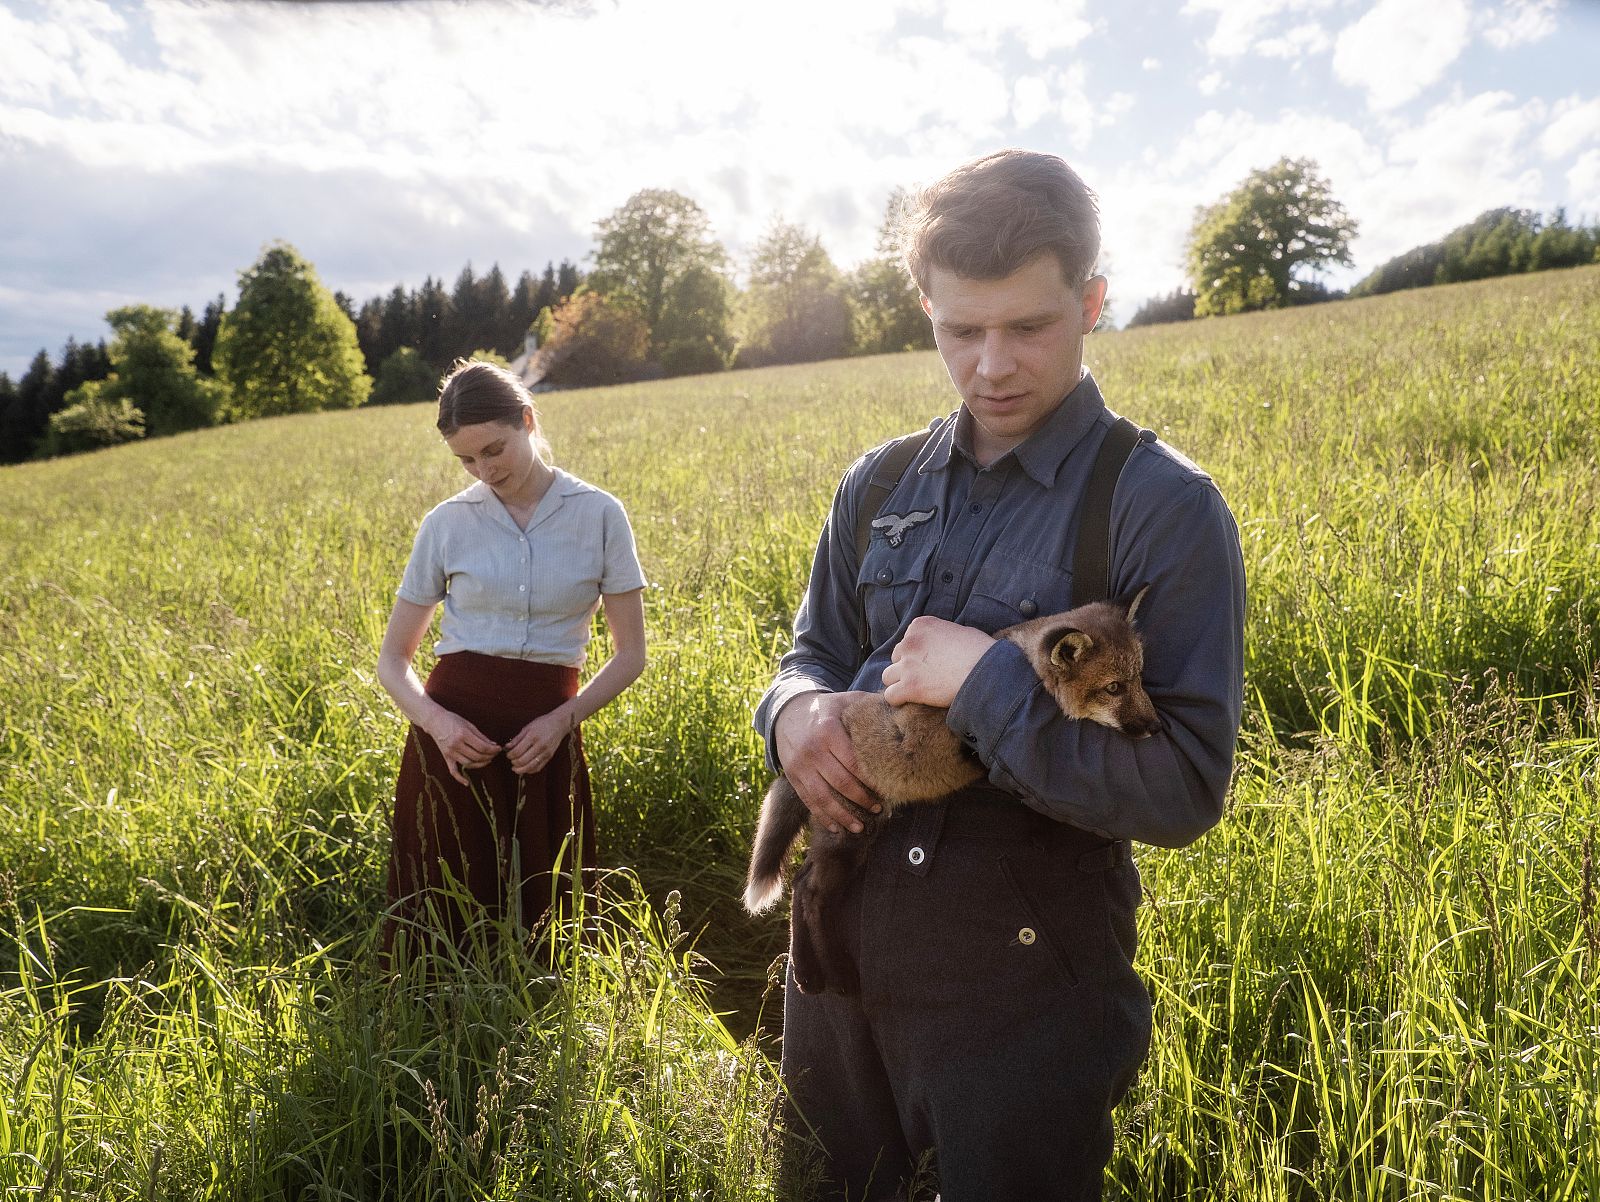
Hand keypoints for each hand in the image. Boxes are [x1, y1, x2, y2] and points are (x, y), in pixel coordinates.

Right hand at [425, 710, 501, 785]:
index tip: (499, 748)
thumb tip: (493, 745)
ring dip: (480, 764)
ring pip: (468, 764)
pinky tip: (467, 783)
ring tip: (487, 760)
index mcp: (463, 734)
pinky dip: (459, 778)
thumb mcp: (469, 725)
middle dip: (489, 757)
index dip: (493, 750)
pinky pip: (453, 770)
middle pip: (477, 756)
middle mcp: (456, 744)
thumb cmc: (453, 720)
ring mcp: (450, 752)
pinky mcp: (446, 757)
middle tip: (494, 754)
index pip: (482, 747)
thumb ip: (481, 736)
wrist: (434, 721)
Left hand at [505, 707, 575, 774]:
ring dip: (520, 769)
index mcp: (533, 737)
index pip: (517, 751)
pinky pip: (538, 768)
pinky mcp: (549, 757)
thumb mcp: (527, 727)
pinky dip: (529, 770)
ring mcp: (546, 753)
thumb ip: (517, 739)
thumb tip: (507, 747)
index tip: (508, 754)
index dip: (510, 755)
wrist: (559, 724)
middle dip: (514, 762)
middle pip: (522, 761)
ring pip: (530, 767)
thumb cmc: (542, 724)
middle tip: (511, 760)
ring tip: (515, 768)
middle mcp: (540, 746)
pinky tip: (525, 768)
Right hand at [773, 691, 879, 834]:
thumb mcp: (846, 701)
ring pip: (823, 797)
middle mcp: (812, 749)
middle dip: (862, 799)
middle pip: (841, 782)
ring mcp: (800, 765)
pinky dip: (823, 817)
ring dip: (842, 816)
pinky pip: (808, 801)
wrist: (788, 712)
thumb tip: (901, 706)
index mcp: (828, 730)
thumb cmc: (827, 709)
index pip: (854, 761)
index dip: (872, 779)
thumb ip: (870, 705)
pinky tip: (836, 828)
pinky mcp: (792, 776)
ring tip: (860, 827)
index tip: (888, 789)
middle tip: (879, 809)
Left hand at [882, 616, 994, 708]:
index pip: (907, 640)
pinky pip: (890, 695)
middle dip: (908, 667)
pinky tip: (911, 702)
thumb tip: (939, 645)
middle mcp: (910, 642)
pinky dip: (899, 700)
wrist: (987, 673)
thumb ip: (941, 636)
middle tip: (925, 677)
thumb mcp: (959, 631)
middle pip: (897, 657)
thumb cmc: (981, 652)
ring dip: (899, 683)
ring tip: (916, 690)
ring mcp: (908, 665)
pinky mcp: (910, 687)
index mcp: (921, 625)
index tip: (932, 662)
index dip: (918, 653)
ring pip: (888, 676)